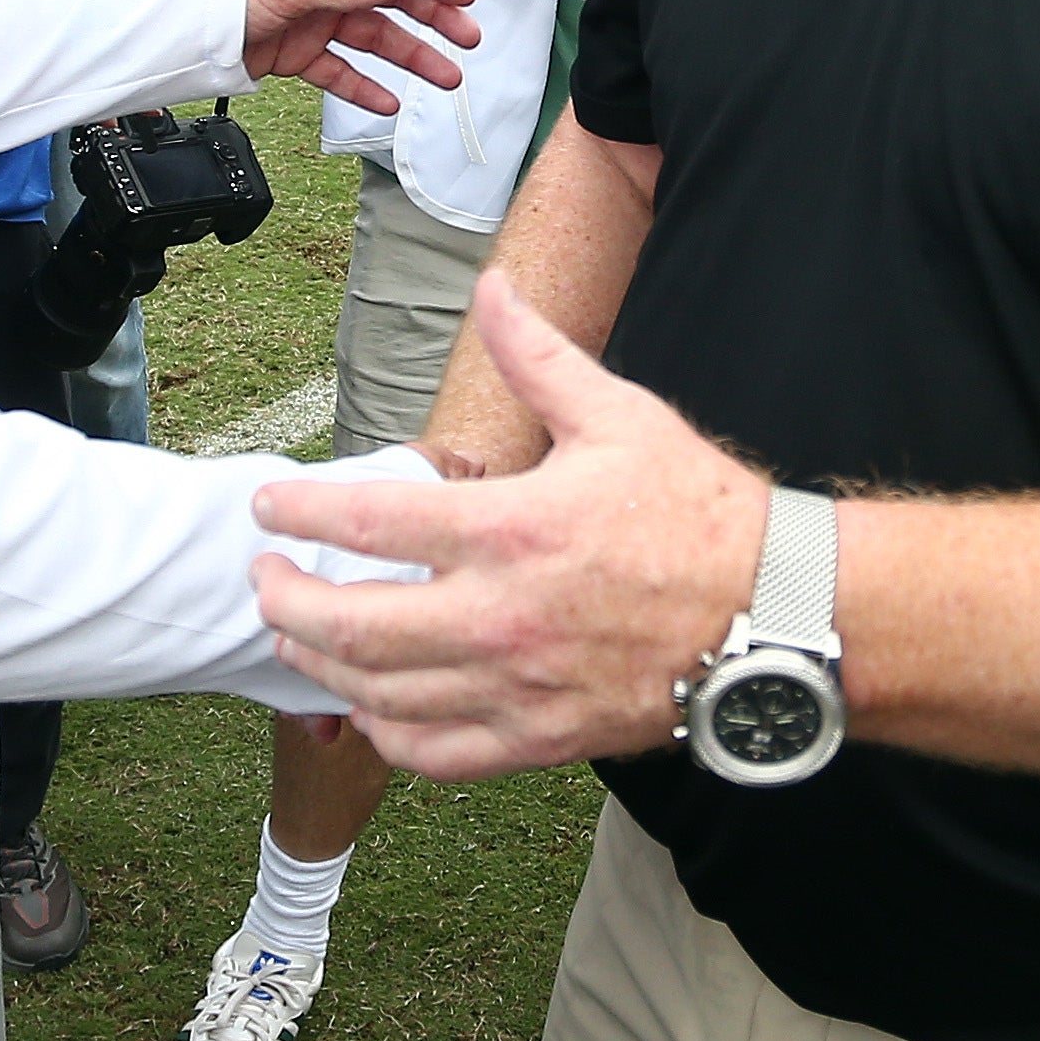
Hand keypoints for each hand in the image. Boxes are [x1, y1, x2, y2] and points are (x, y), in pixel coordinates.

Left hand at [238, 0, 481, 110]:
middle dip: (434, 19)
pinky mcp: (301, 53)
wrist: (189, 27)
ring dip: (412, 58)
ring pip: (375, 40)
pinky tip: (388, 102)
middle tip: (467, 38)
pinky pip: (342, 72)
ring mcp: (317, 21)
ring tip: (445, 78)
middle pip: (394, 1)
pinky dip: (365, 88)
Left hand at [251, 271, 763, 778]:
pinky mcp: (543, 737)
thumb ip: (536, 355)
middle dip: (287, 602)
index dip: (301, 514)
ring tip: (296, 637)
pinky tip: (369, 708)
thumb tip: (491, 287)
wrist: (774, 614)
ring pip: (383, 693)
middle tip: (265, 581)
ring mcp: (519, 686)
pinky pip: (439, 753)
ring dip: (323, 665)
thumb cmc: (699, 512)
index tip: (268, 509)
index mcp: (510, 528)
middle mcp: (501, 616)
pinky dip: (388, 734)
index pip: (369, 522)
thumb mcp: (618, 415)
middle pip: (353, 624)